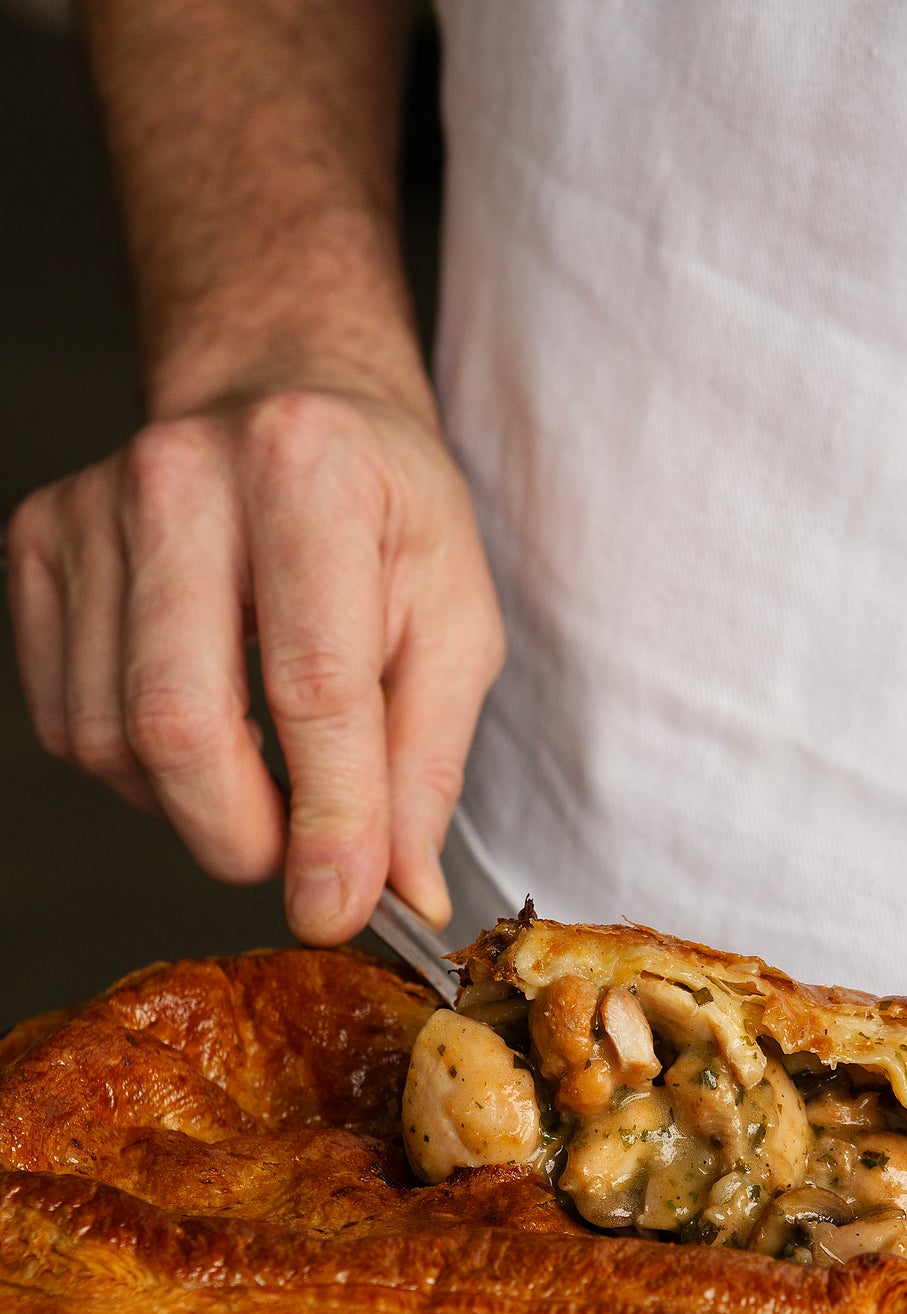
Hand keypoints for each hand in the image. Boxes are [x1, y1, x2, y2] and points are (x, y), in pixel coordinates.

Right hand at [5, 388, 502, 941]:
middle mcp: (182, 474)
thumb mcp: (456, 623)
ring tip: (266, 773)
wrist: (289, 402)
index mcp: (310, 470)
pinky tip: (203, 726)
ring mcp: (92, 507)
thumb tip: (400, 893)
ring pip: (113, 739)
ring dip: (196, 807)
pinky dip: (140, 769)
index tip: (338, 909)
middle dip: (244, 837)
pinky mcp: (38, 546)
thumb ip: (427, 764)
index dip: (328, 821)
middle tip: (302, 865)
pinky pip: (68, 721)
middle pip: (180, 723)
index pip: (312, 688)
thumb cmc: (386, 517)